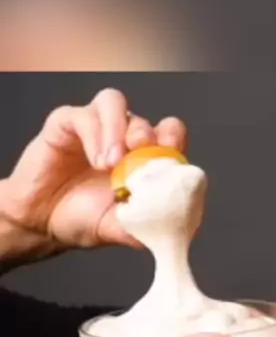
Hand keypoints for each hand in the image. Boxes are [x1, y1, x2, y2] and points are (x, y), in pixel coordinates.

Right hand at [0, 88, 187, 260]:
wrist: (40, 223)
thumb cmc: (81, 219)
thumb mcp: (116, 229)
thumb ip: (140, 229)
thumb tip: (167, 233)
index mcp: (141, 159)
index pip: (168, 135)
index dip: (174, 139)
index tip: (173, 156)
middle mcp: (121, 138)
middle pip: (145, 119)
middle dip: (148, 134)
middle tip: (140, 153)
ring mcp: (95, 127)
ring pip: (114, 103)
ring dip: (118, 129)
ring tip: (112, 163)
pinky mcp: (66, 123)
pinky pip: (84, 116)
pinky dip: (94, 136)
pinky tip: (96, 162)